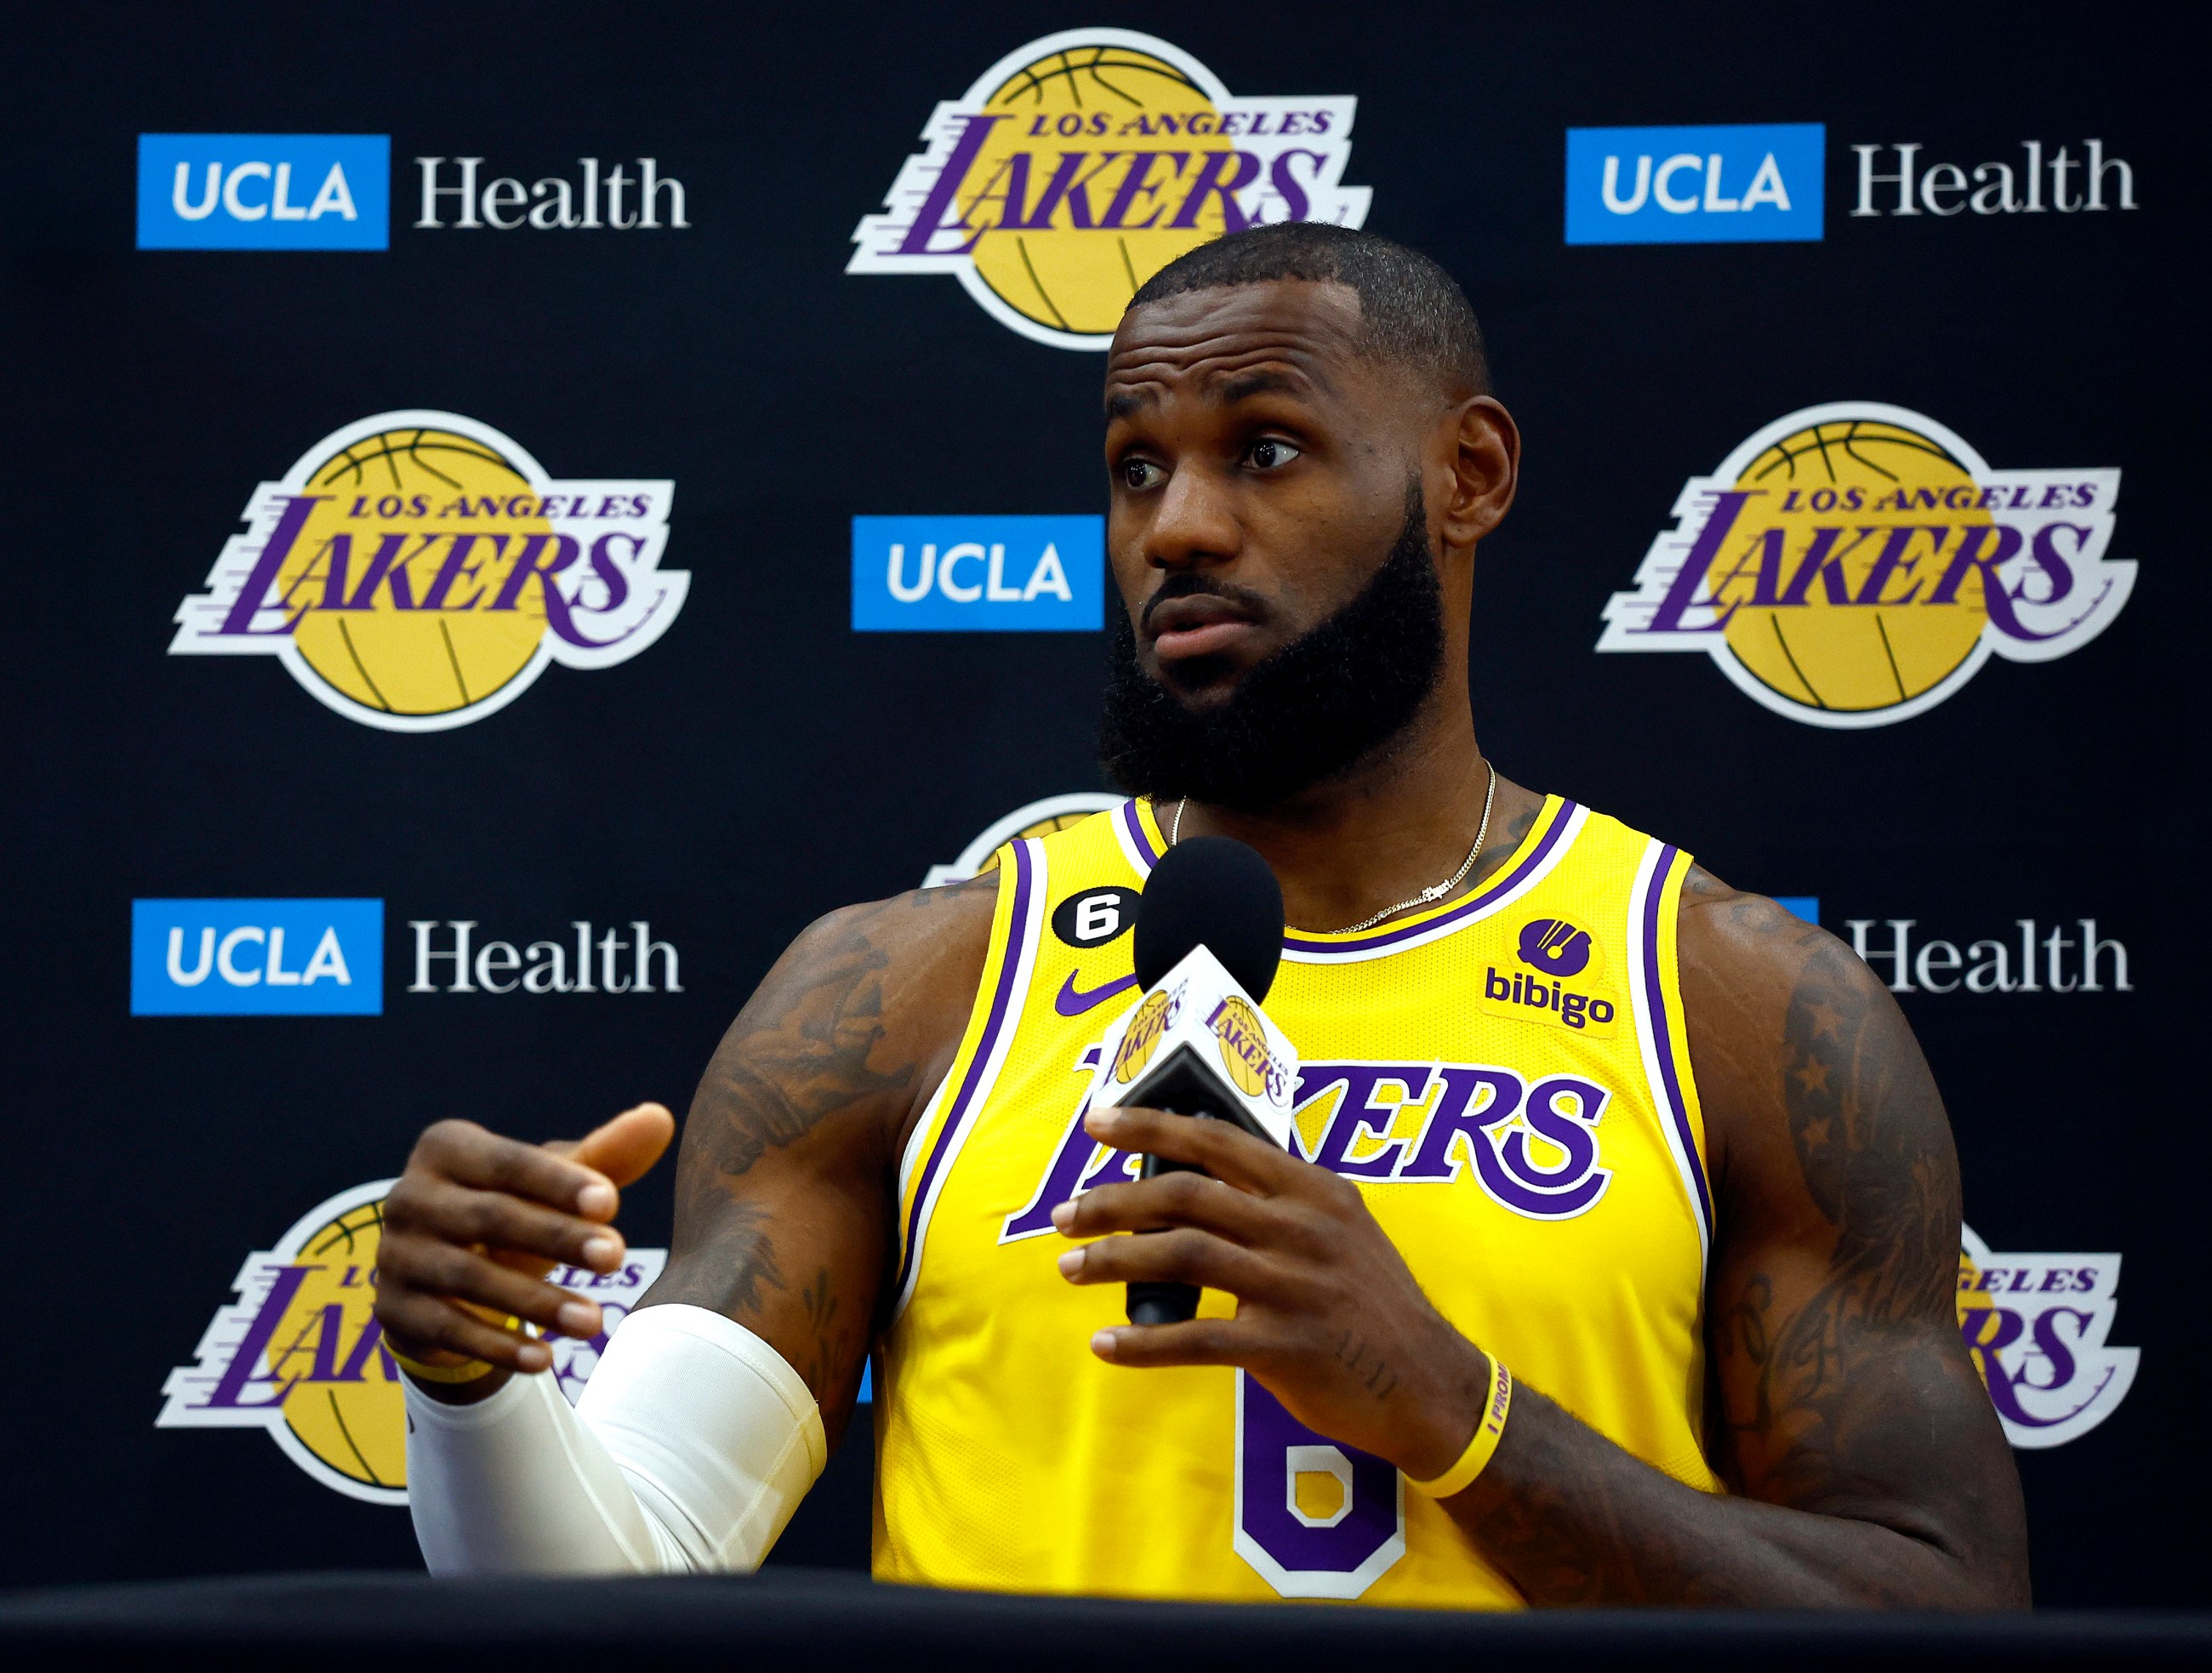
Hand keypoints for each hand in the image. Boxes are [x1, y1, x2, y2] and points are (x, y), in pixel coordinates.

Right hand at [375, 1103, 675, 1380]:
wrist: (443, 1280)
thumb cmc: (511, 1213)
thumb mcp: (553, 1186)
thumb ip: (604, 1155)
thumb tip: (660, 1119)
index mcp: (446, 1148)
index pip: (509, 1163)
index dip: (559, 1182)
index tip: (612, 1203)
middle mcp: (408, 1196)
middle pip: (490, 1217)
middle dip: (557, 1238)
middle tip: (618, 1258)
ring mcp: (393, 1255)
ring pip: (469, 1279)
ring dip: (535, 1303)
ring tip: (595, 1321)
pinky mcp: (392, 1309)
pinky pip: (447, 1330)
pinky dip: (497, 1346)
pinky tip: (545, 1359)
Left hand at [1052, 1105, 1488, 1479]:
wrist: (1432, 1384)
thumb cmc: (1376, 1305)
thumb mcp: (1343, 1228)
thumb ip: (1282, 1200)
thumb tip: (1205, 1177)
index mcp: (1310, 1188)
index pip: (1217, 1140)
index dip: (1151, 1126)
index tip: (1098, 1122)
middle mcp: (1299, 1226)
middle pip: (1185, 1193)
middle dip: (1113, 1200)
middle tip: (1065, 1213)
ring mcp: (1292, 1284)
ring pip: (1182, 1255)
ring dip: (1112, 1261)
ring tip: (1069, 1267)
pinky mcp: (1283, 1345)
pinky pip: (1196, 1338)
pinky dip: (1144, 1341)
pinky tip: (1107, 1345)